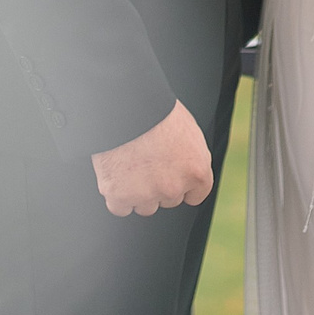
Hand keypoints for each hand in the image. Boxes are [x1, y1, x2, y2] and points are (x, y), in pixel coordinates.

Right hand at [92, 100, 213, 216]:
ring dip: (138, 192)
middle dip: (159, 185)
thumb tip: (186, 166)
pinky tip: (116, 177)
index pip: (194, 195)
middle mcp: (174, 188)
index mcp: (197, 172)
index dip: (182, 185)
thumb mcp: (188, 131)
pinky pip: (119, 208)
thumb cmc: (157, 111)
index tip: (172, 175)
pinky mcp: (119, 196)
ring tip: (130, 165)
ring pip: (144, 206)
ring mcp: (146, 194)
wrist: (126, 106)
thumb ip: (190, 157)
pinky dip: (116, 195)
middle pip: (168, 199)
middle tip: (146, 161)